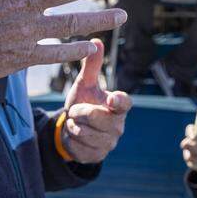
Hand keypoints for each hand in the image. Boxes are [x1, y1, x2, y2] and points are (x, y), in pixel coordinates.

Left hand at [59, 37, 131, 162]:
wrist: (73, 129)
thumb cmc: (84, 103)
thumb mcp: (85, 85)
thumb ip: (92, 66)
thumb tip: (96, 41)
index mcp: (118, 106)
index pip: (124, 103)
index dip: (118, 102)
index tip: (111, 99)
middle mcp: (118, 125)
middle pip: (96, 117)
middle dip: (79, 112)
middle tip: (75, 110)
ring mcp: (109, 142)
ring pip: (85, 133)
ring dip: (73, 126)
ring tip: (75, 122)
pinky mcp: (98, 156)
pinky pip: (79, 147)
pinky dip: (71, 140)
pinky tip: (74, 136)